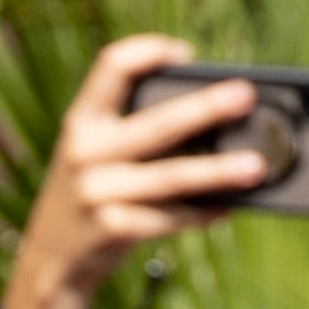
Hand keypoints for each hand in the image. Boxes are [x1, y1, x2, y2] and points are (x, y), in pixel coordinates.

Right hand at [5, 35, 262, 308]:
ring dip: (218, 171)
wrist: (52, 257)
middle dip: (204, 109)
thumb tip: (218, 116)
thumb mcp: (94, 153)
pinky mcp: (113, 228)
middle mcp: (84, 152)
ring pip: (171, 177)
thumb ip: (136, 130)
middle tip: (245, 96)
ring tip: (257, 167)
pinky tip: (229, 206)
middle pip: (154, 123)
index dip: (147, 52)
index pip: (110, 68)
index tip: (185, 54)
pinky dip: (205, 211)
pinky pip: (172, 217)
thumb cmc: (93, 192)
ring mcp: (96, 193)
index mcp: (82, 121)